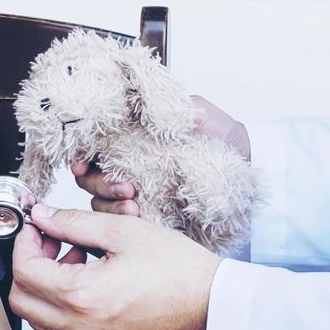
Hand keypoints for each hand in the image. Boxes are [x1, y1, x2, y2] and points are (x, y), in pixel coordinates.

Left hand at [9, 204, 221, 329]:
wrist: (210, 305)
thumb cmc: (178, 270)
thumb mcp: (123, 232)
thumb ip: (73, 222)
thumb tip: (43, 216)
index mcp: (82, 298)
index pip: (25, 271)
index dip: (25, 241)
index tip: (37, 225)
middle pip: (22, 300)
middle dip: (29, 265)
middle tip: (51, 240)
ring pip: (40, 318)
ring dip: (45, 285)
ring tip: (75, 256)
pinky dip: (63, 304)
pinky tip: (89, 278)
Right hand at [71, 95, 249, 215]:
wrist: (249, 164)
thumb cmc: (222, 134)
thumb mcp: (196, 112)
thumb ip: (167, 106)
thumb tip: (140, 103)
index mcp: (130, 139)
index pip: (91, 149)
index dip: (80, 156)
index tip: (82, 162)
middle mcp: (129, 166)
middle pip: (89, 179)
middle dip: (99, 184)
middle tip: (126, 187)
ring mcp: (140, 193)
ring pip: (102, 204)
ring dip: (111, 206)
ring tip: (133, 207)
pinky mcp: (153, 215)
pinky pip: (127, 226)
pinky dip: (127, 224)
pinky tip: (140, 219)